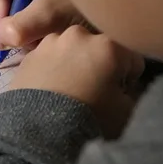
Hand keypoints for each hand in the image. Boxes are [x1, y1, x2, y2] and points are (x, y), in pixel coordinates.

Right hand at [0, 0, 85, 48]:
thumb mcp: (59, 9)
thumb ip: (28, 23)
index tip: (5, 32)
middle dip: (0, 21)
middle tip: (10, 44)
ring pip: (5, 5)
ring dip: (11, 27)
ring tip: (28, 44)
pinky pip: (19, 11)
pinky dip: (24, 28)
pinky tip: (38, 39)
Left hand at [9, 26, 144, 138]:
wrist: (38, 128)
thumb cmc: (88, 117)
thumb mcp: (125, 111)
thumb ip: (133, 94)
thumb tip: (125, 91)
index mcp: (109, 44)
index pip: (132, 59)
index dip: (128, 79)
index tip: (119, 94)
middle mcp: (78, 35)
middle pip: (99, 49)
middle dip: (100, 66)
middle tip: (93, 90)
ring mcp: (50, 42)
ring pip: (72, 51)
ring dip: (74, 63)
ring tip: (69, 90)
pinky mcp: (29, 55)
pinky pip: (49, 59)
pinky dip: (53, 69)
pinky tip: (51, 89)